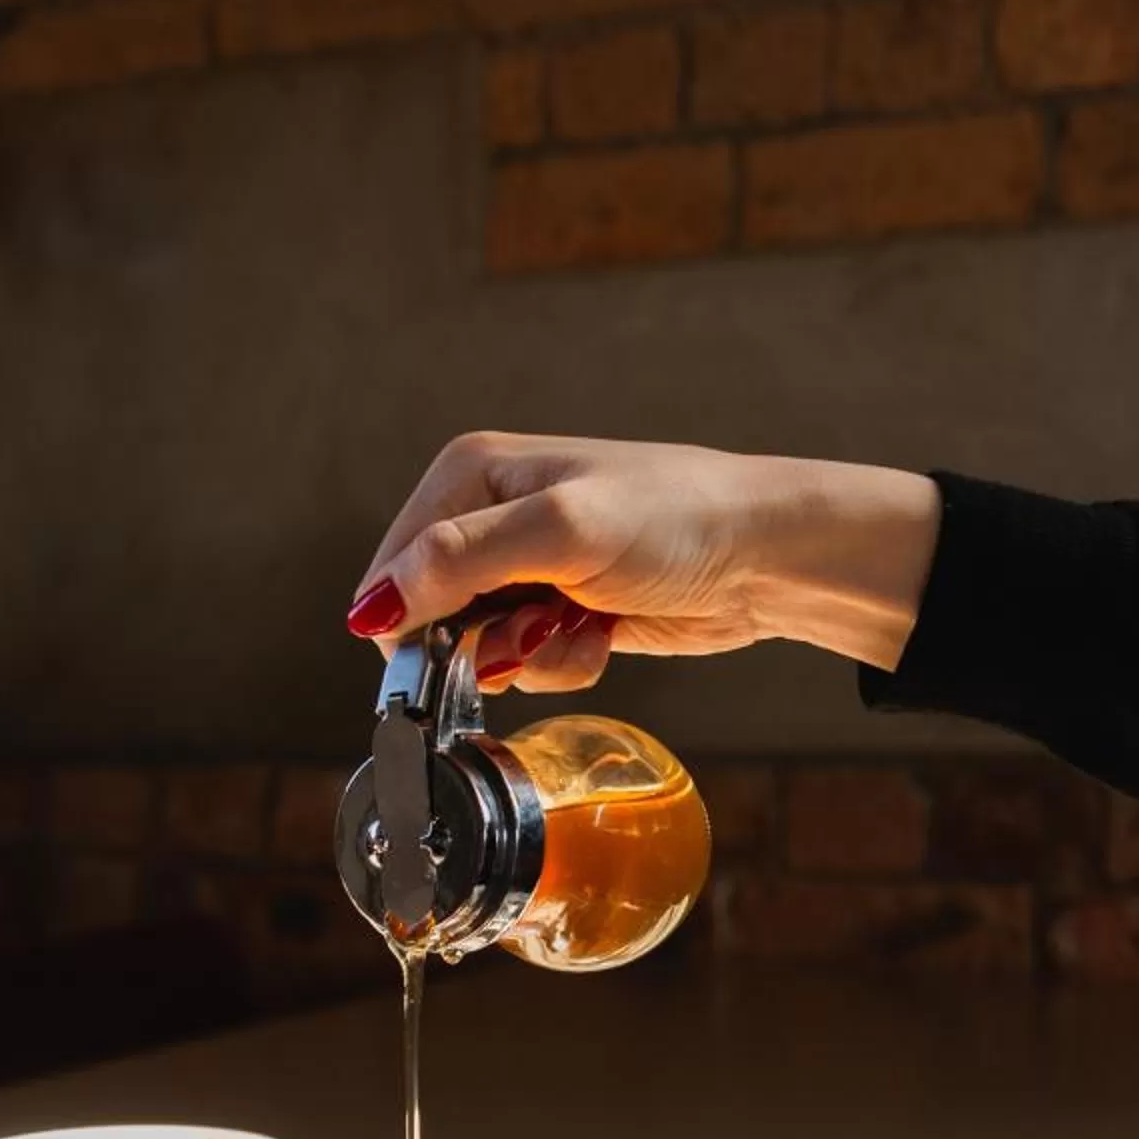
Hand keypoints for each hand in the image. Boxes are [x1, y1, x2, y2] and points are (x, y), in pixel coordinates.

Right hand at [347, 434, 941, 693]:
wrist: (765, 554)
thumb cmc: (676, 517)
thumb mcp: (562, 532)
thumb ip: (461, 563)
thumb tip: (373, 605)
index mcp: (469, 475)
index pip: (392, 570)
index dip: (416, 625)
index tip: (467, 649)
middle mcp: (488, 515)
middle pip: (432, 616)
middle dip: (486, 643)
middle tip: (541, 627)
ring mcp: (526, 566)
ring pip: (483, 649)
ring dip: (531, 658)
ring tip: (581, 623)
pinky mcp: (560, 608)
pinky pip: (529, 663)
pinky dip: (563, 663)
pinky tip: (603, 634)